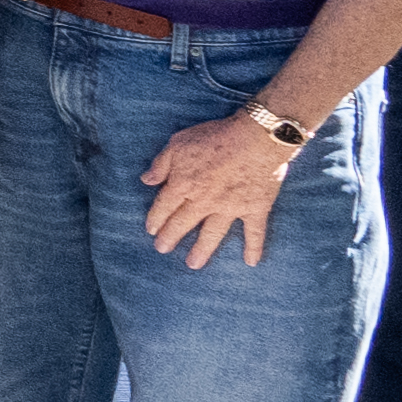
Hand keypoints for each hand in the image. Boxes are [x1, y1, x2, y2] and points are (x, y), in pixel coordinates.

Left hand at [140, 105, 299, 266]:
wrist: (255, 138)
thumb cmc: (215, 136)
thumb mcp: (178, 143)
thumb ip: (161, 164)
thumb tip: (146, 180)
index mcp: (183, 184)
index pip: (164, 206)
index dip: (156, 219)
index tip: (151, 230)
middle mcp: (204, 201)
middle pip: (183, 222)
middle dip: (171, 237)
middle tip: (162, 250)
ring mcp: (230, 207)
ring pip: (212, 233)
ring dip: (202, 250)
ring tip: (193, 264)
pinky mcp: (254, 208)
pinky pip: (254, 231)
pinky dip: (254, 247)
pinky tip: (251, 263)